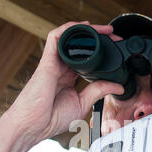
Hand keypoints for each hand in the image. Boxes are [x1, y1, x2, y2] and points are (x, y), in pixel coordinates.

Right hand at [0, 21, 123, 151]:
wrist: (33, 126)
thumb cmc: (50, 119)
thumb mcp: (82, 104)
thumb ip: (99, 91)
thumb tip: (117, 86)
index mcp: (68, 78)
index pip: (85, 58)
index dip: (101, 51)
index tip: (116, 49)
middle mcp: (61, 68)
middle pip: (79, 45)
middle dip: (98, 37)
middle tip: (114, 36)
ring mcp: (54, 63)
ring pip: (69, 38)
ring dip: (87, 30)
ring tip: (105, 29)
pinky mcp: (47, 61)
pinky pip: (56, 37)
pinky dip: (69, 29)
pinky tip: (84, 26)